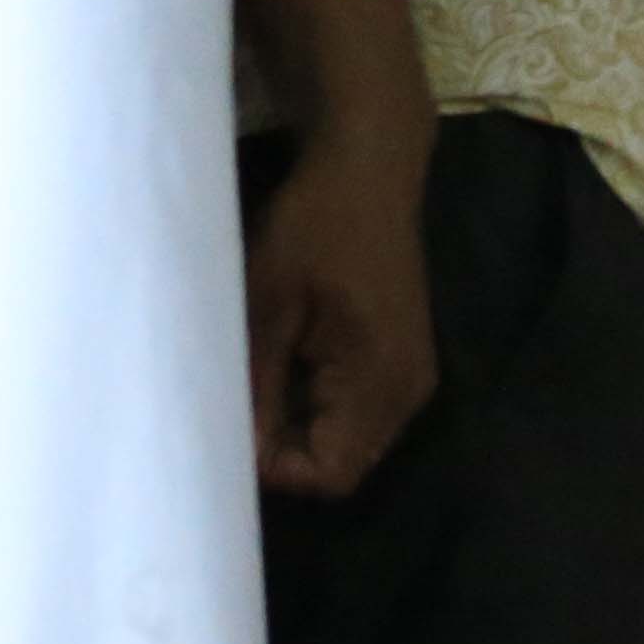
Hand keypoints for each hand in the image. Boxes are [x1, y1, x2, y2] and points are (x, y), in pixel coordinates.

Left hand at [246, 117, 440, 498]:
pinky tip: (286, 366)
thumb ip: (257, 385)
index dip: (276, 469)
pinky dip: (317, 406)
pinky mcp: (402, 359)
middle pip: (342, 464)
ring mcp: (410, 376)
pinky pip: (358, 412)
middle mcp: (407, 391)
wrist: (370, 169)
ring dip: (299, 428)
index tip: (232, 427)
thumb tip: (234, 453)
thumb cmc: (315, 226)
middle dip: (285, 451)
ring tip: (255, 384)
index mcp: (379, 380)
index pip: (331, 474)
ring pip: (348, 440)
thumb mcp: (269, 304)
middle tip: (233, 407)